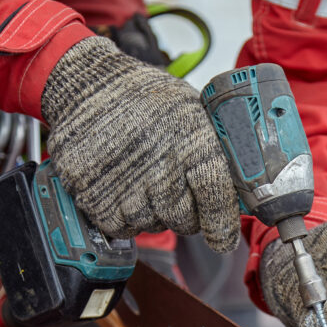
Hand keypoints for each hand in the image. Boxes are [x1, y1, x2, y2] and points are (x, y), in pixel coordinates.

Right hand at [41, 37, 238, 251]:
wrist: (86, 88)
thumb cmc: (144, 98)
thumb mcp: (191, 110)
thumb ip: (215, 150)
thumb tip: (239, 185)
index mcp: (193, 147)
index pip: (217, 201)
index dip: (223, 225)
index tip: (224, 239)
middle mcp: (163, 174)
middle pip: (186, 222)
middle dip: (187, 214)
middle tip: (174, 188)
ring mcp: (129, 191)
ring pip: (155, 225)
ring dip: (154, 212)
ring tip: (144, 178)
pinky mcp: (99, 202)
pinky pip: (125, 228)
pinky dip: (126, 215)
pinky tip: (123, 186)